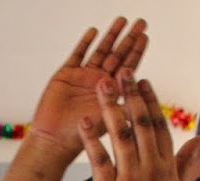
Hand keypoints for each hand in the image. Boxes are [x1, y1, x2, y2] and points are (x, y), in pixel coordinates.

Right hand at [27, 17, 149, 158]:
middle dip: (129, 39)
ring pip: (100, 51)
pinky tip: (94, 31)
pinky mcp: (65, 75)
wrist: (54, 141)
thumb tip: (143, 89)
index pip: (128, 68)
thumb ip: (125, 104)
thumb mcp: (110, 121)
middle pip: (117, 55)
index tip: (145, 36)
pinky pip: (78, 55)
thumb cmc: (83, 138)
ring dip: (111, 36)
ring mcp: (82, 77)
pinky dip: (85, 43)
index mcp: (112, 93)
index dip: (137, 52)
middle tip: (141, 23)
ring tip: (122, 20)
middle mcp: (99, 83)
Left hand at [77, 74, 181, 180]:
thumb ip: (184, 164)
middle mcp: (151, 172)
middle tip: (120, 73)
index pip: (160, 127)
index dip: (150, 102)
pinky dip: (92, 139)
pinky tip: (84, 121)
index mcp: (167, 171)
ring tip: (100, 87)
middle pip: (142, 125)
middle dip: (130, 97)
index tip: (142, 81)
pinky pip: (100, 161)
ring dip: (111, 109)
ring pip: (122, 137)